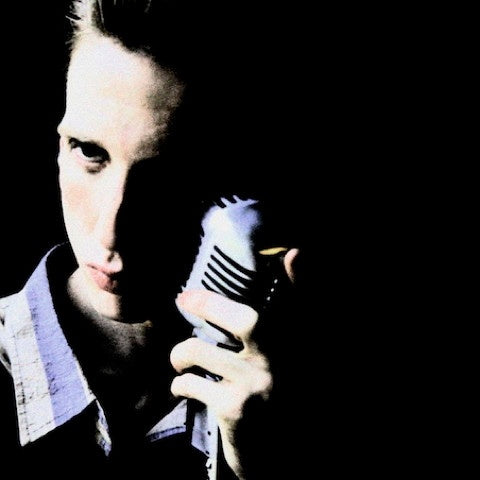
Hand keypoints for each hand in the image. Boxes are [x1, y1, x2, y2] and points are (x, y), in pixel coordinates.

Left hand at [170, 248, 299, 477]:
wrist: (270, 448)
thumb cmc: (271, 391)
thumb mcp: (279, 352)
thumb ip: (285, 308)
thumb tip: (294, 256)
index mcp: (292, 343)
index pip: (298, 304)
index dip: (296, 280)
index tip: (287, 255)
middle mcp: (281, 360)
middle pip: (248, 320)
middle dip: (209, 304)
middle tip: (184, 299)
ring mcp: (258, 385)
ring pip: (202, 351)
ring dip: (181, 353)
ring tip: (180, 358)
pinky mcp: (234, 409)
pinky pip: (192, 384)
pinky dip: (180, 384)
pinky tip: (183, 387)